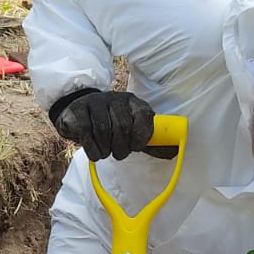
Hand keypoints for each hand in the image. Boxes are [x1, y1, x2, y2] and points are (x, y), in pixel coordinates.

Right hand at [52, 91, 175, 160]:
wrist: (80, 112)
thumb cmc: (110, 125)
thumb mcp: (132, 130)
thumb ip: (149, 142)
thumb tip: (174, 152)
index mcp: (134, 102)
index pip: (144, 116)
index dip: (141, 136)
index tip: (135, 148)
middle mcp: (116, 98)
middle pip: (122, 126)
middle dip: (122, 147)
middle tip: (119, 154)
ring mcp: (96, 102)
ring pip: (104, 131)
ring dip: (106, 150)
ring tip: (105, 153)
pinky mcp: (79, 109)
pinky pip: (87, 133)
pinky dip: (93, 149)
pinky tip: (95, 153)